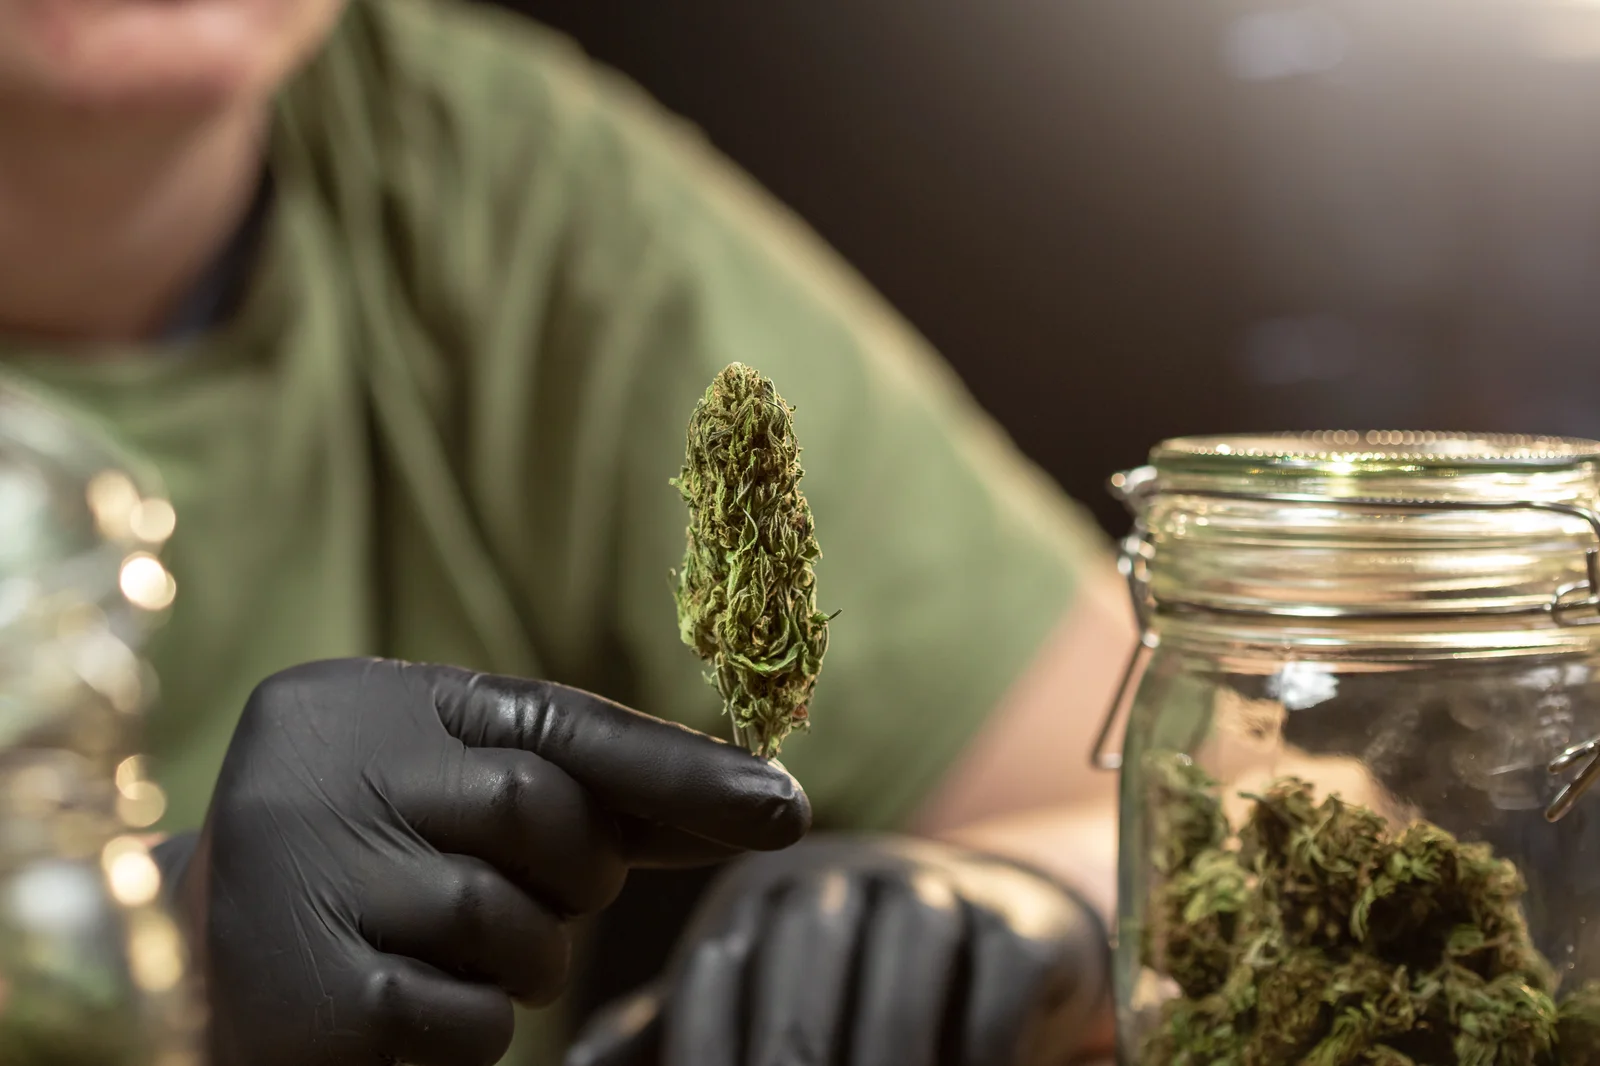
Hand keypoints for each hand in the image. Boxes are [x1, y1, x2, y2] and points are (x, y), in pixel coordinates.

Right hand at [153, 658, 809, 1065]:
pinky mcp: (306, 996)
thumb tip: (765, 802)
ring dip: (522, 955)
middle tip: (532, 890)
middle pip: (544, 813)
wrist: (197, 956)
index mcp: (378, 701)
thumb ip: (595, 791)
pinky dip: (471, 1022)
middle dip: (573, 871)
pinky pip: (471, 1017)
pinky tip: (400, 1001)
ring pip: (515, 925)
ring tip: (443, 945)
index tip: (785, 808)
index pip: (554, 721)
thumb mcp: (466, 792)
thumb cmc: (376, 856)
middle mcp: (328, 767)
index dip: (677, 768)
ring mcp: (305, 878)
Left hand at [564, 834, 1108, 1065]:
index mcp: (758, 897)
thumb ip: (675, 1034)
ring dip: (886, 1057)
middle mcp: (838, 876)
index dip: (709, 1064)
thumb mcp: (761, 1004)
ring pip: (904, 966)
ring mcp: (933, 887)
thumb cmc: (853, 989)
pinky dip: (978, 1051)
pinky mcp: (1018, 920)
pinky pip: (995, 984)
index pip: (715, 982)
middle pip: (803, 979)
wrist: (1002, 939)